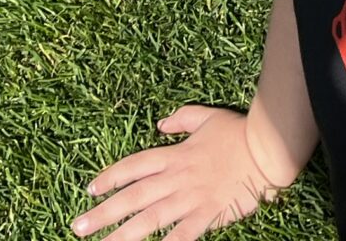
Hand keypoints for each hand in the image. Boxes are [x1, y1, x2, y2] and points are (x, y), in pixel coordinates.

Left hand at [74, 106, 295, 240]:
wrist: (267, 148)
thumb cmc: (238, 132)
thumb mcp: (207, 117)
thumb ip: (182, 118)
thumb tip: (160, 123)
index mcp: (174, 154)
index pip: (133, 166)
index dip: (110, 178)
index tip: (90, 190)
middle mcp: (176, 177)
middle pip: (133, 197)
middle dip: (103, 213)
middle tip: (78, 227)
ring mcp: (190, 198)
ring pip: (149, 219)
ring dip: (122, 235)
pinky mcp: (207, 214)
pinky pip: (182, 235)